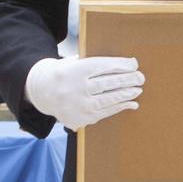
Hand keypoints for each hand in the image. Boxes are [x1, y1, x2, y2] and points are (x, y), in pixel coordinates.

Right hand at [26, 55, 143, 130]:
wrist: (42, 92)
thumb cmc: (65, 73)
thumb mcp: (74, 62)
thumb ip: (96, 63)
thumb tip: (129, 65)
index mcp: (73, 71)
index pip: (101, 67)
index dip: (120, 65)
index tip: (134, 64)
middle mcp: (74, 89)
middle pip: (106, 83)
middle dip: (126, 80)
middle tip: (140, 77)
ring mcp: (77, 106)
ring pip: (107, 100)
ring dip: (125, 95)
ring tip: (137, 90)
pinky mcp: (79, 119)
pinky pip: (104, 113)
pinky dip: (119, 108)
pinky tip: (131, 103)